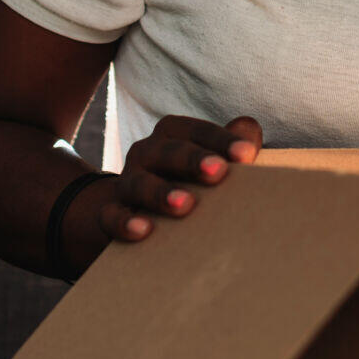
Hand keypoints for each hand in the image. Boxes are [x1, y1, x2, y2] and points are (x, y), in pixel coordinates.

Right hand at [94, 114, 261, 242]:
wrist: (139, 209)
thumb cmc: (189, 180)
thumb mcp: (210, 162)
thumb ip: (231, 146)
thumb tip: (248, 127)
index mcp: (171, 136)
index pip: (195, 131)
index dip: (220, 140)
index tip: (247, 154)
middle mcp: (146, 154)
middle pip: (167, 152)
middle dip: (193, 160)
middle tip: (219, 171)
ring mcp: (127, 183)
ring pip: (138, 184)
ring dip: (161, 193)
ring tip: (185, 205)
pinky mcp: (110, 214)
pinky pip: (111, 216)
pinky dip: (124, 223)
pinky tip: (143, 231)